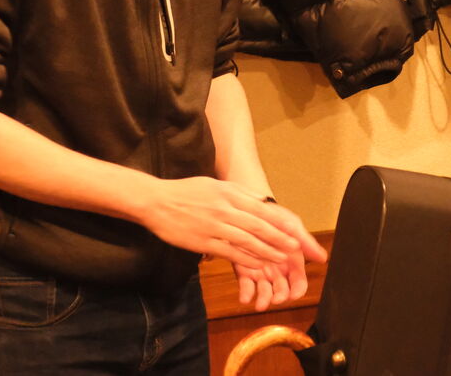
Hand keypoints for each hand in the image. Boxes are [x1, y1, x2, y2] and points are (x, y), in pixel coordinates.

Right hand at [140, 177, 322, 269]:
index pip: (261, 210)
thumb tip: (262, 199)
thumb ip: (238, 192)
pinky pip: (229, 253)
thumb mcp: (214, 184)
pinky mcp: (203, 242)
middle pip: (257, 227)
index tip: (294, 231)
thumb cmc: (186, 192)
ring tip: (280, 260)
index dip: (279, 223)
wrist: (157, 202)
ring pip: (246, 242)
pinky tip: (257, 266)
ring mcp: (214, 227)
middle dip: (278, 239)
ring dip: (266, 252)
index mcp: (229, 194)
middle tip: (294, 249)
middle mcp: (224, 210)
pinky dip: (245, 260)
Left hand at [233, 201, 324, 311]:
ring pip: (264, 291)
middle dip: (280, 296)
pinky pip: (246, 285)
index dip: (297, 290)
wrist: (252, 210)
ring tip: (260, 305)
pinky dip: (246, 293)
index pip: (298, 282)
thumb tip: (324, 258)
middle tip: (276, 299)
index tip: (294, 295)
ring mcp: (261, 271)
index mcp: (292, 263)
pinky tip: (245, 298)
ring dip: (263, 299)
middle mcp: (278, 270)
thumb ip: (307, 243)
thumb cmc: (276, 218)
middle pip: (282, 290)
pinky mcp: (244, 270)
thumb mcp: (293, 227)